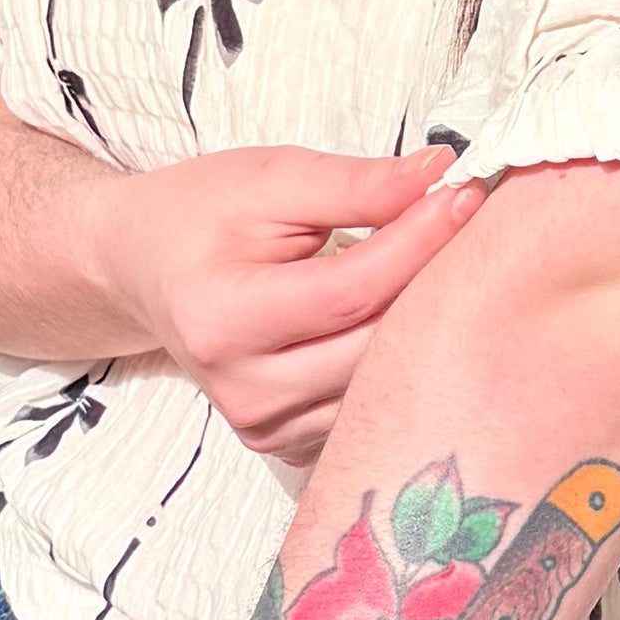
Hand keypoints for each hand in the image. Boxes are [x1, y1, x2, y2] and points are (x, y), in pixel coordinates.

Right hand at [100, 142, 483, 463]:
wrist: (143, 267)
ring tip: (448, 266)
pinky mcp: (287, 443)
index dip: (421, 242)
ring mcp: (266, 427)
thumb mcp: (268, 178)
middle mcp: (243, 391)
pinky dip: (399, 359)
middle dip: (436, 282)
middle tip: (475, 225)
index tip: (467, 195)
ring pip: (384, 382)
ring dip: (425, 326)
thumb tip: (441, 176)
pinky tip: (413, 315)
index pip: (352, 291)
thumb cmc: (197, 215)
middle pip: (377, 345)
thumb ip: (356, 184)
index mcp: (222, 321)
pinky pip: (370, 403)